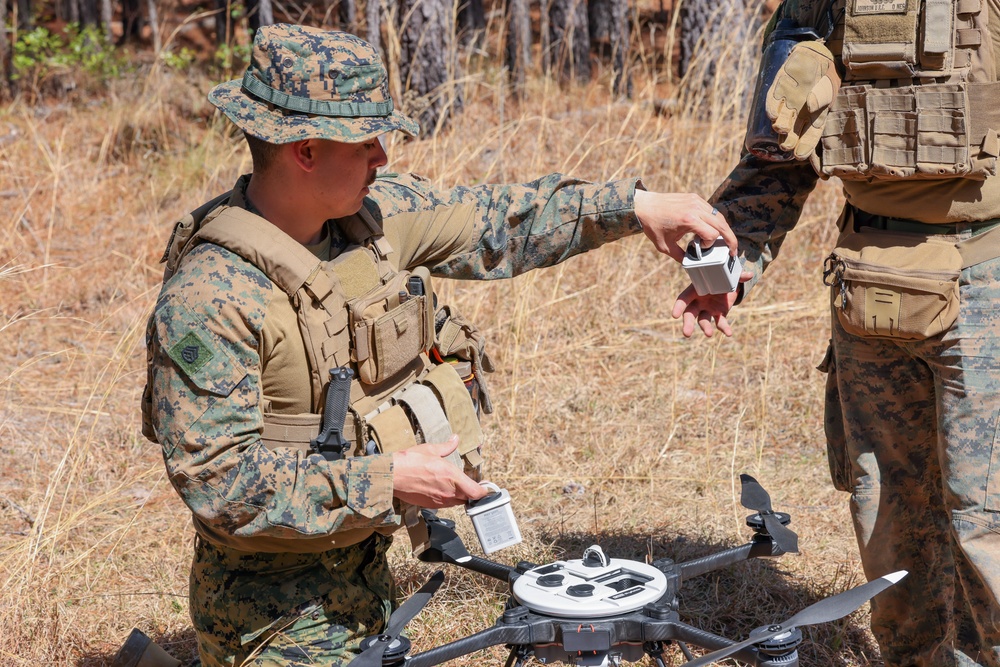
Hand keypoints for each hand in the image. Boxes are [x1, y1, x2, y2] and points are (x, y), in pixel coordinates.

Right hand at [392, 435, 487, 508]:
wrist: (392, 476)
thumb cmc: (410, 461)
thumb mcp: (431, 449)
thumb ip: (447, 446)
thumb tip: (455, 439)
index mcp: (452, 477)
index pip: (476, 492)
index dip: (483, 492)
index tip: (485, 488)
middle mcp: (448, 492)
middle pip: (468, 498)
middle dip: (471, 493)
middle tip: (471, 485)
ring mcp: (439, 501)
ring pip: (457, 502)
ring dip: (459, 496)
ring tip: (456, 486)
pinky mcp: (430, 505)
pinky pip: (444, 504)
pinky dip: (447, 499)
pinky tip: (441, 489)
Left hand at [634, 190, 738, 261]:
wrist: (643, 205)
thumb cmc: (653, 226)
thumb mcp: (664, 246)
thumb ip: (680, 256)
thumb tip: (691, 264)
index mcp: (689, 220)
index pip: (711, 234)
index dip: (709, 245)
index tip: (701, 248)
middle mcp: (695, 208)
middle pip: (722, 225)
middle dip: (730, 239)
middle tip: (734, 251)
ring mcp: (696, 201)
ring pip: (719, 216)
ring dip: (724, 229)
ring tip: (726, 240)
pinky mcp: (694, 197)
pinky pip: (711, 209)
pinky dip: (715, 220)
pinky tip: (713, 228)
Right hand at [671, 270, 753, 336]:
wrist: (728, 283)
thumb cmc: (723, 276)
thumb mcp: (728, 274)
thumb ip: (738, 275)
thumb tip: (750, 274)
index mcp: (696, 289)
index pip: (684, 299)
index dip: (678, 307)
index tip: (674, 316)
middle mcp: (699, 301)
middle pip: (690, 314)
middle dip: (688, 323)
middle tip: (687, 333)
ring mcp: (707, 310)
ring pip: (703, 321)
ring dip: (705, 328)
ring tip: (708, 334)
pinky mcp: (718, 315)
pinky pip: (719, 323)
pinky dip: (724, 328)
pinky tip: (728, 333)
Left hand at [765, 41, 839, 159]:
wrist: (813, 53)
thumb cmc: (825, 74)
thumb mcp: (830, 85)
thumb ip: (822, 96)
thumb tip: (810, 106)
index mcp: (815, 116)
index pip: (810, 135)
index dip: (805, 146)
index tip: (800, 156)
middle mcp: (799, 113)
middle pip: (793, 132)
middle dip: (789, 140)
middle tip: (786, 147)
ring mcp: (787, 103)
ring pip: (782, 118)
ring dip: (780, 125)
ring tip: (780, 129)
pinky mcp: (777, 90)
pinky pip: (772, 101)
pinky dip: (772, 107)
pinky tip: (773, 115)